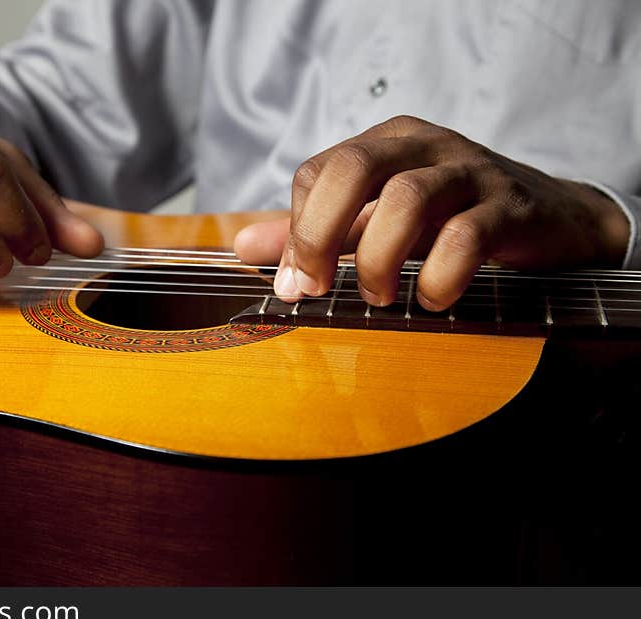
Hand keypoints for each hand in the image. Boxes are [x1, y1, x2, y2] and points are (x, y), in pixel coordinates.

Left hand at [234, 115, 629, 309]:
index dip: (297, 230)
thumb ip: (314, 233)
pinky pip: (467, 234)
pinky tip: (431, 298)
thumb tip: (242, 246)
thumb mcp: (375, 223)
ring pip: (406, 197)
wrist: (552, 221)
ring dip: (379, 259)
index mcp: (384, 145)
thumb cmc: (451, 220)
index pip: (318, 172)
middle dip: (320, 234)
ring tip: (378, 296)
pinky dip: (438, 274)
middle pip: (352, 167)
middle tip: (316, 288)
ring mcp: (468, 171)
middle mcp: (422, 147)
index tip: (296, 283)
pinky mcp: (509, 206)